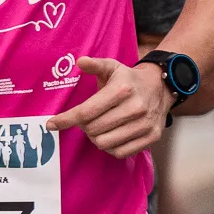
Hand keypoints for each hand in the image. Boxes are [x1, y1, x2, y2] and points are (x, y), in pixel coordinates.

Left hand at [46, 55, 171, 158]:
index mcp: (122, 90)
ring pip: (104, 143)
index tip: (51, 124)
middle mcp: (135, 108)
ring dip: (95, 137)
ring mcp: (145, 124)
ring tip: (99, 127)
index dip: (66, 119)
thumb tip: (80, 61)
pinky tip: (110, 135)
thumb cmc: (129, 79)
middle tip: (87, 119)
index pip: (86, 111)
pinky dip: (109, 147)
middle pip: (93, 129)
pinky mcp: (151, 137)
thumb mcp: (112, 67)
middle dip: (83, 126)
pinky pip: (120, 152)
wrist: (162, 87)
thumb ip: (95, 65)